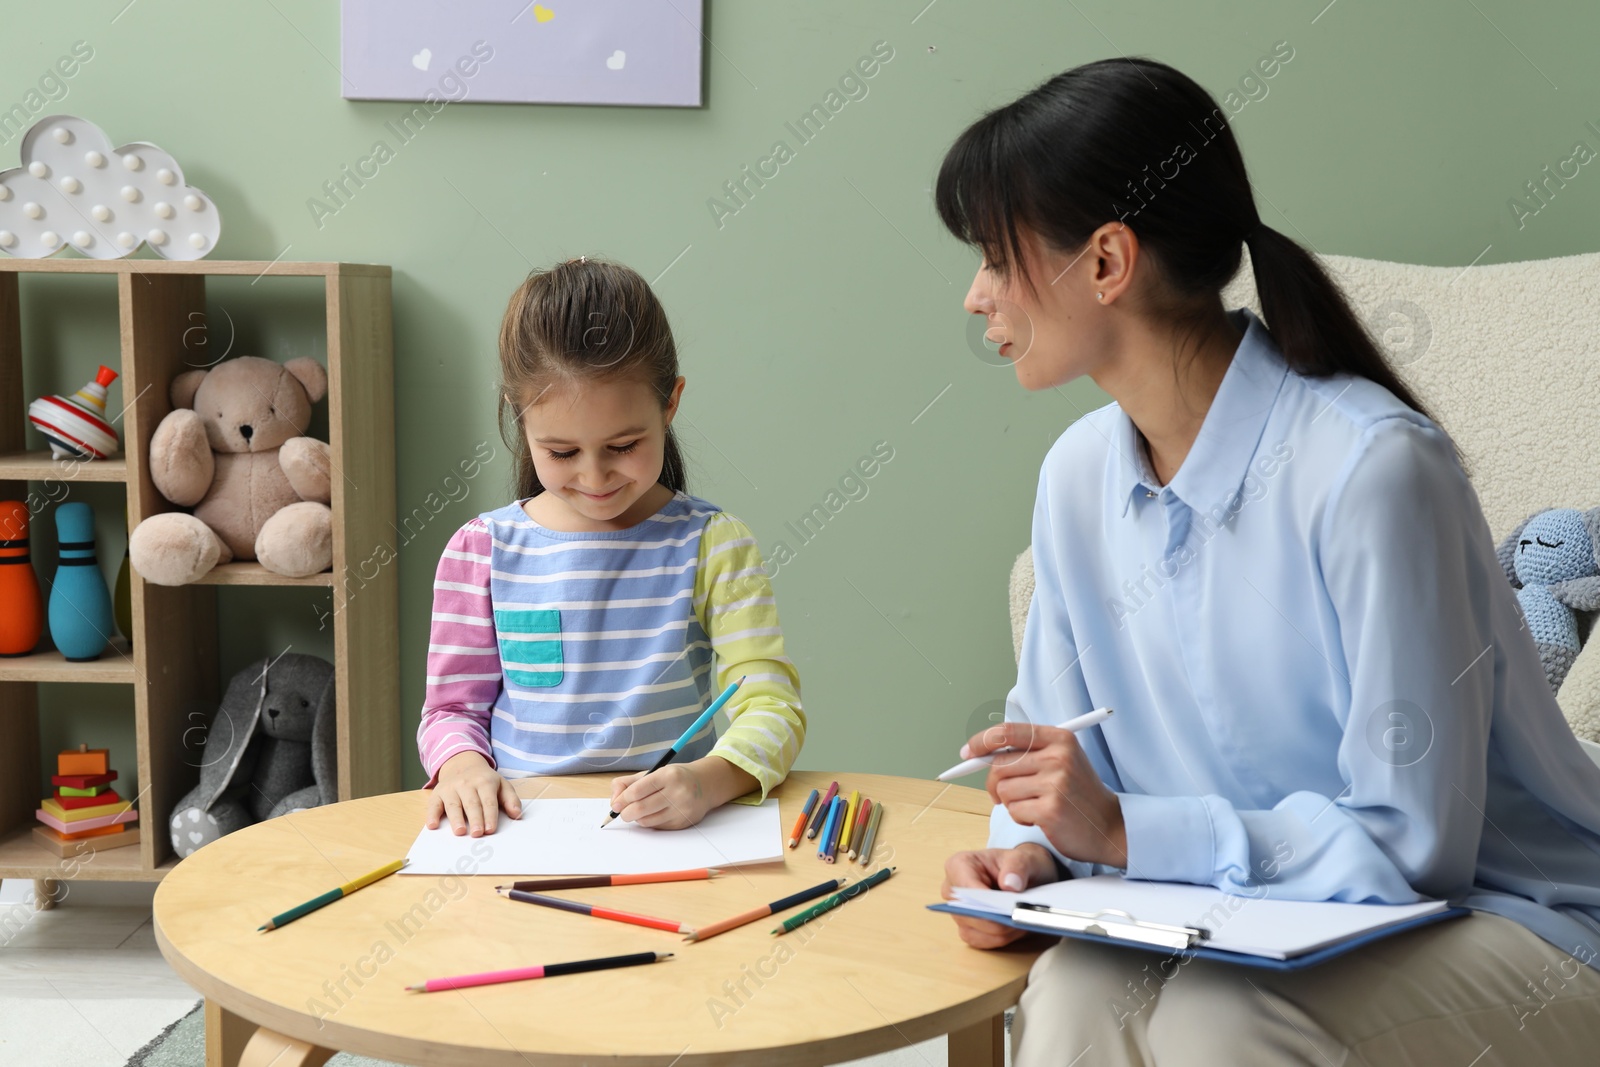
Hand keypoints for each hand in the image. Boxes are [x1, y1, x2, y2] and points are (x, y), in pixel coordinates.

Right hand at [425, 751, 521, 836]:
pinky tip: (433, 825)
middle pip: (471, 804)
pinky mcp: (437, 793)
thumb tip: (517, 815)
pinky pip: (433, 804)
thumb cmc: (485, 780)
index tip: (490, 829)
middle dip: (475, 819)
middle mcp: (466, 784)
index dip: (490, 815)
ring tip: (460, 831)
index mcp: (485, 782)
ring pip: (453, 805)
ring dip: (456, 819)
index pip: (488, 801)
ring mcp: (450, 788)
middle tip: (478, 833)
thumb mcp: (502, 784)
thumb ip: (510, 800)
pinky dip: (432, 814)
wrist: (463, 764)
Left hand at [609, 756, 757, 829]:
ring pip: (647, 821)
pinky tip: (654, 814)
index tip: (616, 804)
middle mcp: (677, 792)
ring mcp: (682, 809)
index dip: (622, 799)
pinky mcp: (683, 822)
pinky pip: (657, 827)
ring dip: (638, 818)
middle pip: (640, 809)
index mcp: (668, 775)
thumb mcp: (654, 772)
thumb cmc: (675, 777)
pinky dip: (650, 822)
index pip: (637, 791)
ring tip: (639, 811)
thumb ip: (629, 783)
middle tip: (623, 812)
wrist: (705, 785)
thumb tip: (614, 800)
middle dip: (625, 813)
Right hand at [941, 844, 1058, 948]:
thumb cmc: (1017, 865)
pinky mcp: (969, 928)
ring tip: (1022, 923)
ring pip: (974, 932)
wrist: (1023, 875)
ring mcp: (959, 912)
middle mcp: (954, 892)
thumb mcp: (1023, 858)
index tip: (1005, 907)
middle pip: (968, 914)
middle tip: (1020, 917)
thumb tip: (1011, 886)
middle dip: (996, 920)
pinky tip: (1016, 930)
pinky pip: (981, 941)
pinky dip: (1000, 938)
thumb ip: (1017, 867)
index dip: (984, 902)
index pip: (965, 888)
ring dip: (1000, 932)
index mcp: (959, 866)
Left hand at [966, 721, 1126, 867]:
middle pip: (999, 764)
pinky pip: (1013, 811)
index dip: (981, 741)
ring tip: (1032, 806)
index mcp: (1060, 738)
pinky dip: (1020, 818)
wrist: (1110, 826)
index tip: (967, 753)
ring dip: (1010, 803)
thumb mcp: (1061, 760)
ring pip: (1003, 789)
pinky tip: (1039, 818)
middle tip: (1001, 795)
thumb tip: (977, 753)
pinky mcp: (1050, 809)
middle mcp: (1058, 757)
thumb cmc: (1078, 794)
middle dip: (992, 782)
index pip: (1007, 732)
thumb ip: (1026, 752)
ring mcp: (1055, 783)